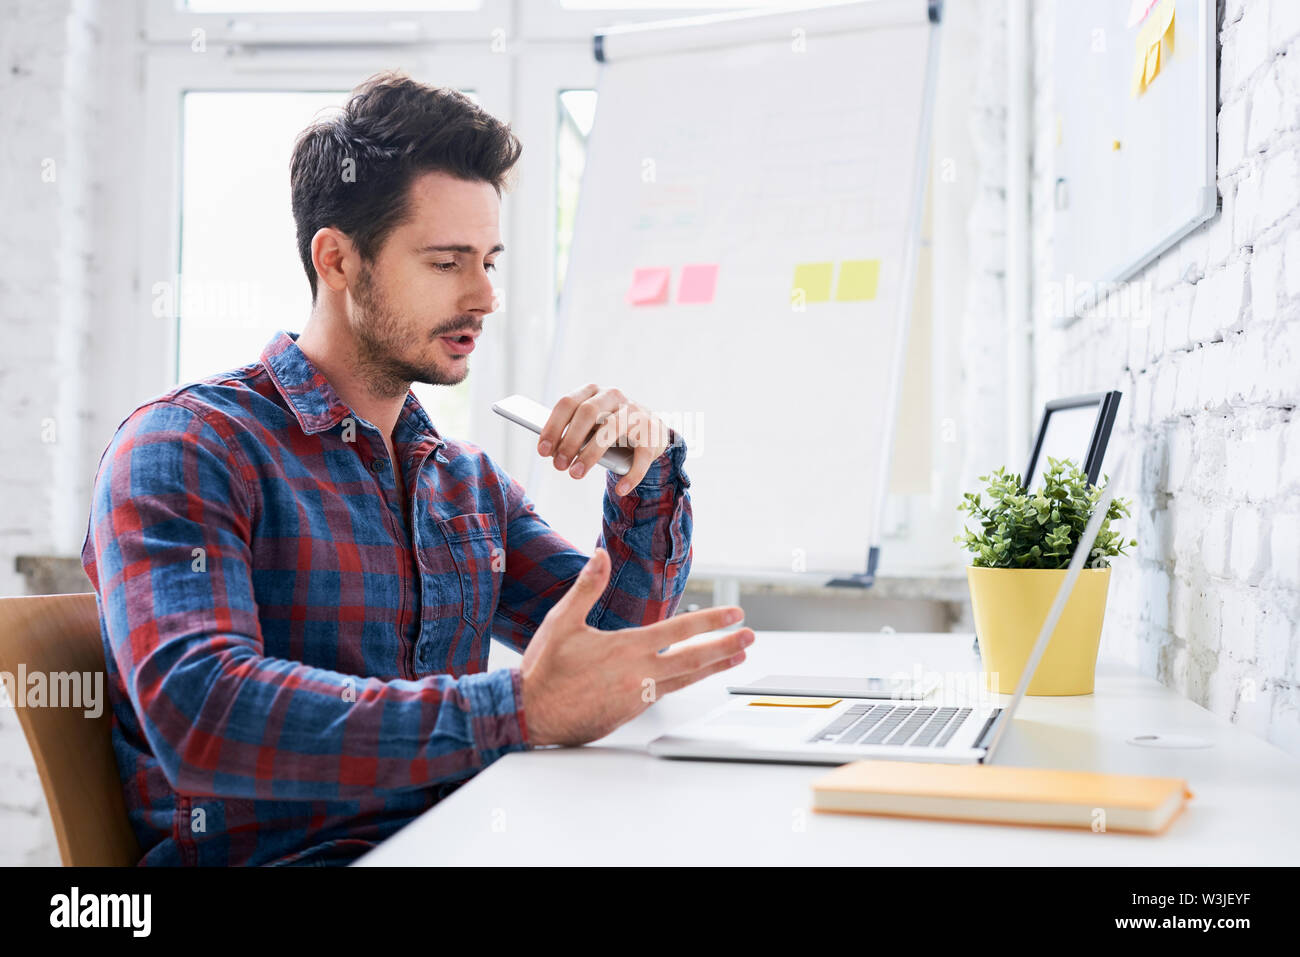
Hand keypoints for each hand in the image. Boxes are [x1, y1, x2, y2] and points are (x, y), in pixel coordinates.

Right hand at [519, 548, 753, 746]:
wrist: (530, 714)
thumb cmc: (544, 668)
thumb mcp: (563, 620)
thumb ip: (587, 586)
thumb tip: (601, 555)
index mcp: (628, 648)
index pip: (680, 630)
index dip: (711, 621)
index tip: (734, 614)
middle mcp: (640, 674)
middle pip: (694, 659)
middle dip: (725, 646)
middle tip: (749, 638)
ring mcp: (638, 697)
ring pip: (685, 680)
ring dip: (712, 667)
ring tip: (734, 658)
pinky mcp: (629, 713)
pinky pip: (663, 695)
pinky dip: (681, 683)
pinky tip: (687, 678)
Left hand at [536, 384, 671, 495]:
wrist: (651, 431)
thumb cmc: (609, 430)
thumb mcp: (590, 426)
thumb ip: (572, 432)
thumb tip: (550, 451)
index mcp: (593, 392)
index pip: (568, 403)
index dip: (553, 427)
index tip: (542, 451)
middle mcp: (614, 396)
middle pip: (587, 412)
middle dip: (570, 440)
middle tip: (558, 465)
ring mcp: (635, 412)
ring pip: (611, 429)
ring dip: (591, 454)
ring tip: (576, 474)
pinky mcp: (653, 432)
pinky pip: (641, 454)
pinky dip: (632, 474)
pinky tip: (621, 489)